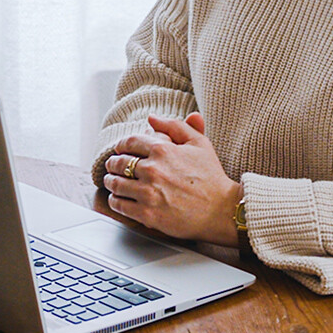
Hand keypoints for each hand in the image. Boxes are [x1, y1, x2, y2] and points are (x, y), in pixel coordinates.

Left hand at [103, 112, 241, 245]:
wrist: (221, 210)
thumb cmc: (211, 176)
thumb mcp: (199, 143)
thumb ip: (175, 126)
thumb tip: (152, 118)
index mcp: (162, 149)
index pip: (129, 142)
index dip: (121, 145)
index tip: (120, 150)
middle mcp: (152, 170)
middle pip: (118, 163)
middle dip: (113, 163)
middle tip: (113, 166)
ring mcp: (148, 193)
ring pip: (116, 184)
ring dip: (111, 181)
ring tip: (113, 182)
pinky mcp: (147, 214)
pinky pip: (119, 205)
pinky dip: (115, 201)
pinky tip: (118, 198)